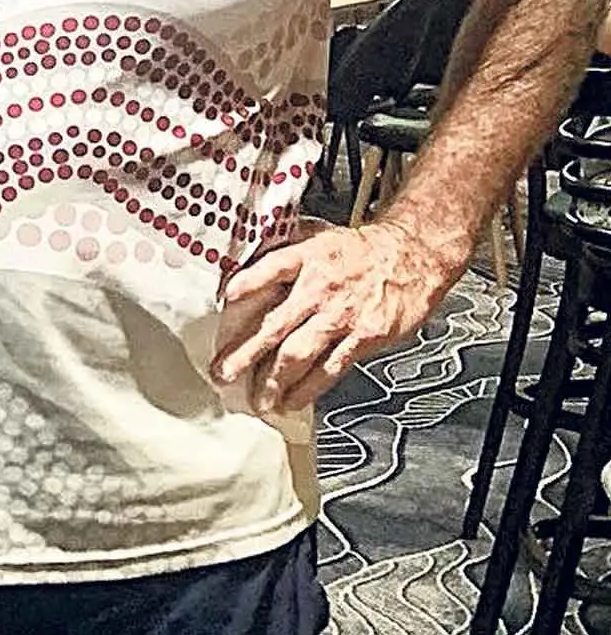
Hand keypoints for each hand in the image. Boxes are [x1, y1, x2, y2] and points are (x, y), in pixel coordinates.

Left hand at [210, 217, 466, 411]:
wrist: (412, 255)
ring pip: (299, 354)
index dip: (247, 284)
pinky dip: (308, 388)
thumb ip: (283, 252)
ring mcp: (341, 316)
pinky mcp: (363, 337)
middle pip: (275, 325)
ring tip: (257, 399)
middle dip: (245, 354)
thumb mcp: (317, 236)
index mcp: (306, 257)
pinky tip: (293, 400)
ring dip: (273, 381)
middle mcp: (320, 288)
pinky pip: (330, 368)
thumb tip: (246, 266)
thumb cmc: (361, 249)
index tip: (225, 299)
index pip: (270, 269)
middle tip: (223, 373)